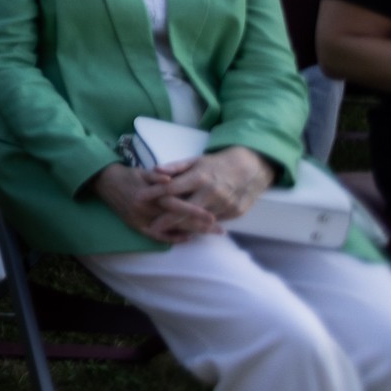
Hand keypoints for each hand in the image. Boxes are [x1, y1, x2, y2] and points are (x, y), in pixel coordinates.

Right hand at [94, 163, 218, 241]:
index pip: (175, 204)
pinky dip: (172, 238)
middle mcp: (144, 209)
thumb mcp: (143, 172)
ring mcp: (140, 219)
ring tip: (209, 234)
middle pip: (176, 219)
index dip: (195, 211)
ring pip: (170, 228)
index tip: (214, 216)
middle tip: (219, 229)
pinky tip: (187, 238)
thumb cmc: (129, 176)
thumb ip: (157, 177)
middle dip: (199, 225)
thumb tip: (170, 180)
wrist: (105, 182)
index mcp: (147, 195)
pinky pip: (156, 235)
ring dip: (191, 231)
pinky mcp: (135, 225)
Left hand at [157, 147, 273, 227]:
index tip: (139, 199)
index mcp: (200, 177)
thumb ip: (175, 167)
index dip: (154, 195)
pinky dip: (200, 225)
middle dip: (166, 220)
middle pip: (184, 210)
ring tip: (165, 229)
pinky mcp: (235, 213)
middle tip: (150, 226)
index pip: (172, 189)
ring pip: (199, 220)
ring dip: (182, 225)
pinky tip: (188, 228)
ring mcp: (225, 205)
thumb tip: (155, 170)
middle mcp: (212, 193)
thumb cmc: (217, 164)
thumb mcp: (196, 161)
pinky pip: (213, 222)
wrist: (251, 168)